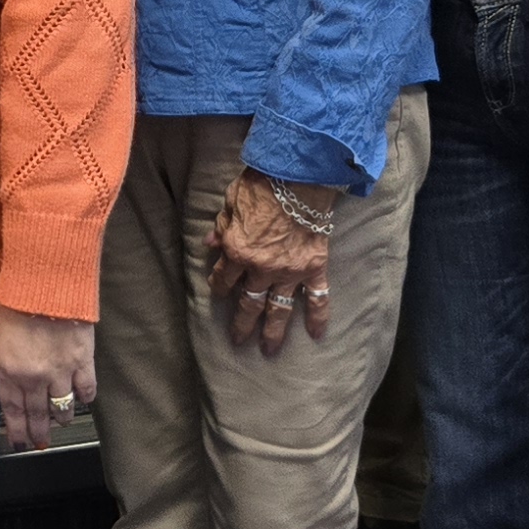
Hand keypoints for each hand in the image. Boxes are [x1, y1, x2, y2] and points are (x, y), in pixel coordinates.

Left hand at [0, 309, 96, 449]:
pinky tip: (83, 400)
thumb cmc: (20, 300)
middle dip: (39, 434)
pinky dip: (85, 397)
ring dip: (62, 418)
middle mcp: (34, 377)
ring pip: (62, 408)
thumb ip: (9, 363)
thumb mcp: (2, 336)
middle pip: (37, 415)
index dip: (17, 430)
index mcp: (9, 370)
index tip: (20, 442)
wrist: (47, 283)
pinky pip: (86, 389)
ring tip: (63, 421)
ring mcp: (60, 371)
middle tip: (41, 444)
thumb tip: (16, 380)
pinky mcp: (82, 361)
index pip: (12, 410)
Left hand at [205, 169, 341, 354]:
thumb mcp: (230, 202)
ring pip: (279, 309)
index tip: (219, 292)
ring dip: (272, 332)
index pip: (223, 278)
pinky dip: (318, 316)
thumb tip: (211, 242)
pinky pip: (317, 297)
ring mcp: (289, 272)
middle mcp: (261, 269)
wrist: (298, 177)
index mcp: (237, 252)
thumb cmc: (261, 184)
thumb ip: (222, 226)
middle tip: (237, 341)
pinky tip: (316, 334)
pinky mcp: (313, 268)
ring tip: (268, 351)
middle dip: (241, 324)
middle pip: (248, 303)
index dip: (219, 286)